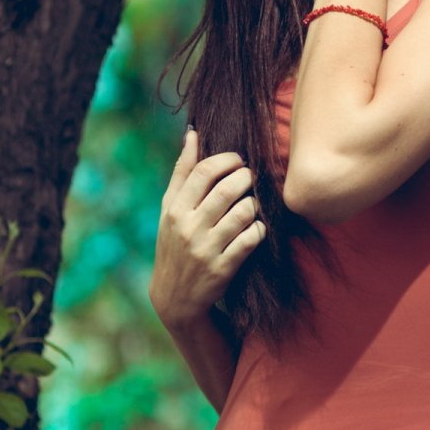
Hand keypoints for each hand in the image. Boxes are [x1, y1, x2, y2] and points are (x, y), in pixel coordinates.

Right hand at [149, 130, 265, 329]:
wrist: (174, 297)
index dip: (228, 160)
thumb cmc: (174, 242)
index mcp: (175, 210)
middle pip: (229, 188)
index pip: (205, 171)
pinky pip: (252, 238)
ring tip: (251, 204)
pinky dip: (259, 229)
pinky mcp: (224, 268)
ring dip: (254, 204)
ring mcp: (206, 249)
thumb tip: (193, 133)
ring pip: (244, 212)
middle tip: (250, 179)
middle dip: (247, 178)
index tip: (238, 161)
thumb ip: (182, 171)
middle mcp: (189, 228)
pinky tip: (254, 228)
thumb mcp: (170, 209)